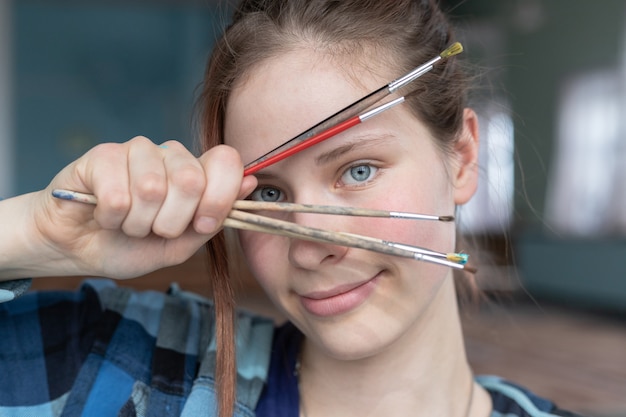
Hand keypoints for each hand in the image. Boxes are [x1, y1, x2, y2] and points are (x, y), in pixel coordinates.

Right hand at [2, 136, 255, 278]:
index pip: (226, 161)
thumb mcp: (180, 245)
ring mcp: (137, 151)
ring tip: (127, 224)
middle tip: (154, 230)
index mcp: (195, 174)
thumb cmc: (131, 246)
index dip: (219, 197)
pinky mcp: (103, 155)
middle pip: (191, 180)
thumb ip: (214, 219)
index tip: (201, 225)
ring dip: (137, 224)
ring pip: (152, 189)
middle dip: (171, 222)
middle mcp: (170, 155)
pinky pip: (118, 195)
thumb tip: (250, 184)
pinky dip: (111, 219)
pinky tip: (104, 216)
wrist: (79, 250)